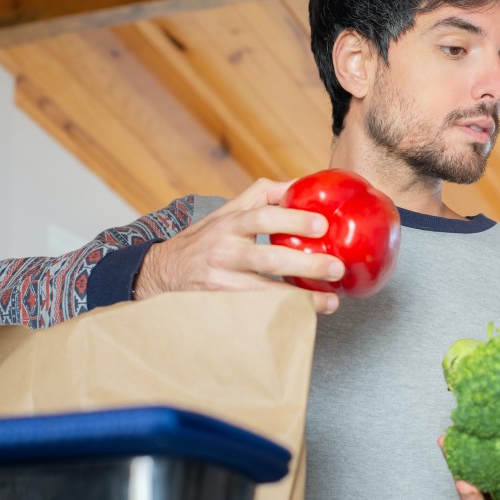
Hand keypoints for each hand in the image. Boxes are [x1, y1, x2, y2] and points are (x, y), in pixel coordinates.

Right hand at [133, 178, 345, 313]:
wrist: (162, 272)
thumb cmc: (205, 238)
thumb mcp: (228, 211)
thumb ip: (263, 194)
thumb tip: (302, 185)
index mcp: (230, 224)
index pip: (262, 217)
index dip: (292, 220)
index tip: (322, 225)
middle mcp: (225, 253)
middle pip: (268, 259)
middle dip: (306, 264)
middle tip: (336, 267)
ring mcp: (223, 283)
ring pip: (264, 294)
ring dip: (301, 299)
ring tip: (330, 302)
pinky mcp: (222, 306)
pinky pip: (256, 313)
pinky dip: (282, 315)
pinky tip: (306, 315)